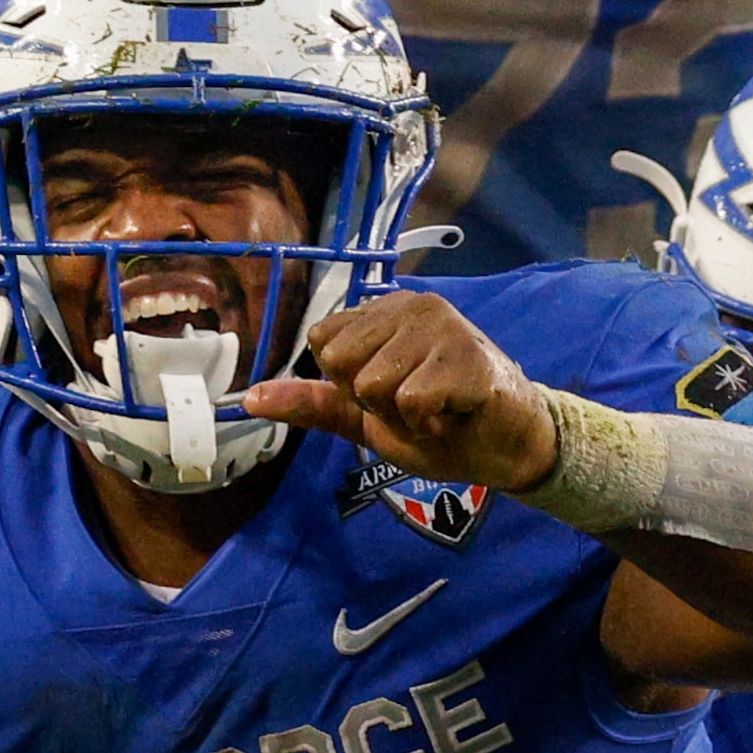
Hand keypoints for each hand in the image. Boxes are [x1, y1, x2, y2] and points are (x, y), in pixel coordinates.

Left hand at [240, 291, 558, 492]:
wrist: (503, 447)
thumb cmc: (437, 423)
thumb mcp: (363, 416)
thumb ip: (312, 402)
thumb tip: (249, 400)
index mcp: (383, 311)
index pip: (324, 346)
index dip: (351, 385)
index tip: (392, 392)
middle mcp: (411, 305)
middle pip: (343, 365)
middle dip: (375, 402)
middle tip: (417, 402)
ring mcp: (442, 325)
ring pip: (374, 386)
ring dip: (404, 416)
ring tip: (438, 408)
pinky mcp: (466, 356)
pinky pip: (412, 402)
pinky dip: (429, 424)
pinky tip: (454, 415)